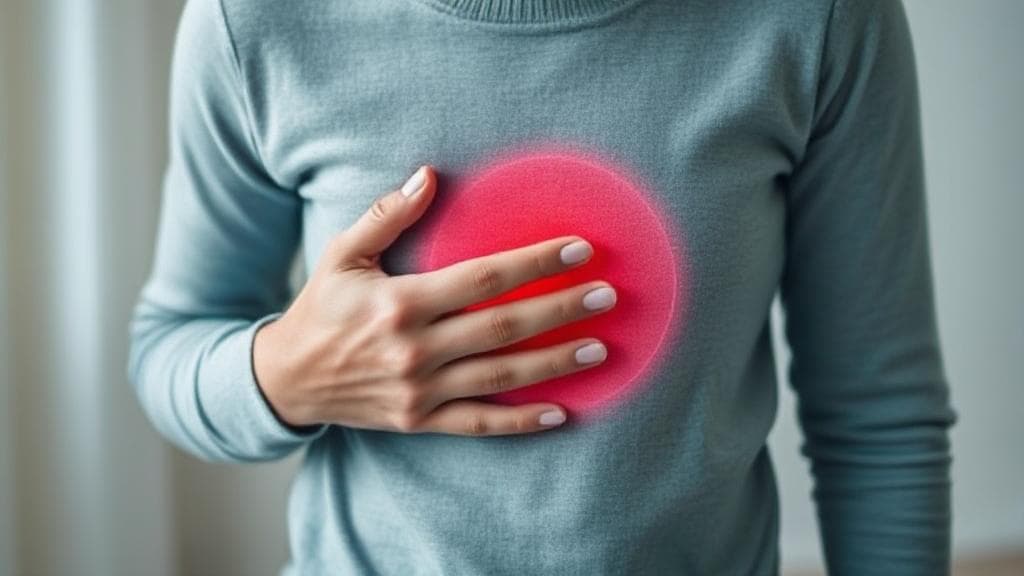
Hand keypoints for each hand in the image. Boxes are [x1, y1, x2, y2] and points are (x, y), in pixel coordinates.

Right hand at [253, 165, 616, 435]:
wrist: (288, 379)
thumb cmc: (320, 307)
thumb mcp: (342, 253)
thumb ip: (387, 215)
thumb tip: (428, 175)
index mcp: (400, 302)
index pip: (484, 278)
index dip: (535, 262)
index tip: (578, 249)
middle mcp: (414, 349)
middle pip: (504, 327)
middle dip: (560, 309)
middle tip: (606, 296)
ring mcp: (419, 391)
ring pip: (501, 377)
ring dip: (554, 363)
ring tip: (598, 348)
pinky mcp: (419, 421)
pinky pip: (479, 424)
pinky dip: (520, 422)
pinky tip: (561, 414)